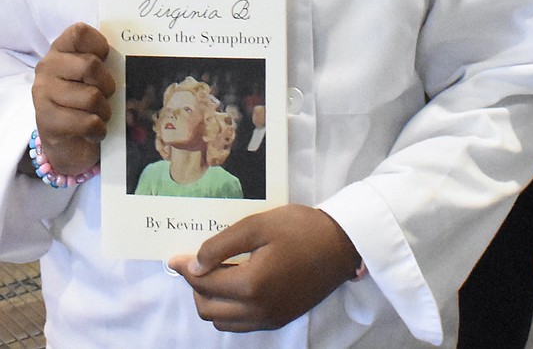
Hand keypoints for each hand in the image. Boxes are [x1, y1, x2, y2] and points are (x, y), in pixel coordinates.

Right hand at [31, 23, 113, 174]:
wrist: (66, 139)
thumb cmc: (85, 97)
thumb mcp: (94, 72)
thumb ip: (104, 60)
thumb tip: (135, 51)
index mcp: (61, 48)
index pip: (79, 32)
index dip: (99, 45)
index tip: (104, 59)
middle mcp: (47, 67)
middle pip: (90, 66)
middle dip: (107, 85)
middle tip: (106, 95)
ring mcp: (43, 94)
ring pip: (91, 97)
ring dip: (104, 110)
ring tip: (99, 114)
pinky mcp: (47, 121)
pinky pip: (87, 122)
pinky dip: (98, 129)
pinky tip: (93, 130)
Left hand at [169, 205, 361, 331]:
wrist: (341, 245)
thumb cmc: (301, 228)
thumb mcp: (260, 225)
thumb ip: (222, 245)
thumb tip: (194, 264)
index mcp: (252, 285)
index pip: (205, 283)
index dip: (186, 269)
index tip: (175, 257)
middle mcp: (258, 310)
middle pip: (208, 308)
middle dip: (196, 286)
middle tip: (197, 262)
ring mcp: (269, 319)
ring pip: (222, 321)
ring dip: (211, 300)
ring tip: (216, 272)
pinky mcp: (279, 320)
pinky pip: (241, 324)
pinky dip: (229, 310)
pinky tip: (236, 286)